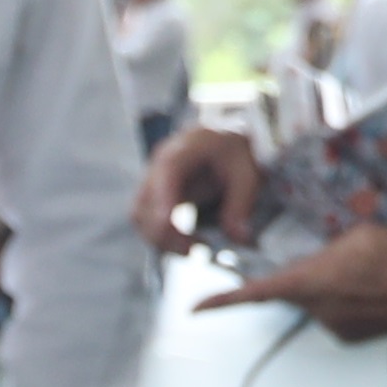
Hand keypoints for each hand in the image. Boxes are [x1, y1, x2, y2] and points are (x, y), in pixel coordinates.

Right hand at [136, 123, 263, 257]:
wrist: (226, 137)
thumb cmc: (235, 149)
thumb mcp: (247, 172)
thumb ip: (241, 204)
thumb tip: (237, 238)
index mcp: (180, 152)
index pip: (163, 177)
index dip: (161, 204)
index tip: (169, 228)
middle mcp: (158, 167)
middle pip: (142, 206)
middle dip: (162, 233)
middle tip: (193, 250)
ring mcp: (153, 183)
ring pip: (140, 217)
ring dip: (161, 239)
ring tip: (192, 249)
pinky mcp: (155, 197)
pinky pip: (147, 221)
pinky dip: (163, 236)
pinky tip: (188, 243)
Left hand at [199, 215, 386, 345]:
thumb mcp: (364, 234)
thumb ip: (328, 247)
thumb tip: (319, 262)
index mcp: (315, 283)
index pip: (258, 292)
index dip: (224, 300)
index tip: (195, 308)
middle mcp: (320, 311)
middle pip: (293, 290)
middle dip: (308, 272)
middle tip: (349, 255)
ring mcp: (337, 327)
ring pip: (318, 300)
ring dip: (333, 284)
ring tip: (374, 270)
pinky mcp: (354, 336)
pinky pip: (338, 312)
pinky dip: (350, 298)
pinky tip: (380, 286)